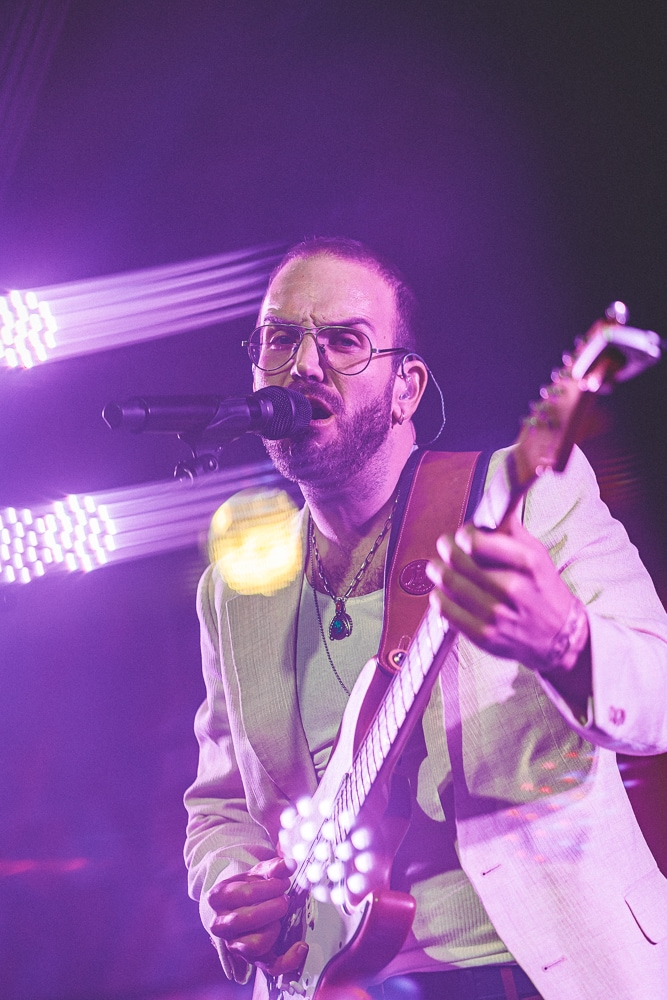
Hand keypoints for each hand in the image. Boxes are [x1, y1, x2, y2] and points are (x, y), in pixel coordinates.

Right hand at [208, 856, 307, 977]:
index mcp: (218, 898)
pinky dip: (289, 960)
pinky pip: (270, 968)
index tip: (282, 883)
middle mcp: (220, 924)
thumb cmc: (248, 887)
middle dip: (273, 907)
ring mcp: (234, 944)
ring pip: (255, 945)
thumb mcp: (258, 872)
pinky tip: (301, 945)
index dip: (268, 888)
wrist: (239, 905)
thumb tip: (290, 864)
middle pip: (247, 920)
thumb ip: (274, 867)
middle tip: (284, 899)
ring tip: (281, 917)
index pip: (243, 894)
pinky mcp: (251, 960)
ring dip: (275, 928)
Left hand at [426, 512, 587, 672]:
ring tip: (441, 567)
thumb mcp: (537, 553)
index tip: (464, 535)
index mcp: (526, 563)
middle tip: (446, 546)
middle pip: (456, 560)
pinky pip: (444, 609)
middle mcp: (511, 589)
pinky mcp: (483, 635)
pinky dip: (439, 596)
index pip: (475, 541)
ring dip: (438, 570)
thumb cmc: (543, 588)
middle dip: (446, 548)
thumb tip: (494, 499)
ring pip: (446, 583)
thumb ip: (511, 528)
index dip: (463, 534)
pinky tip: (444, 592)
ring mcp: (496, 614)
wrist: (559, 637)